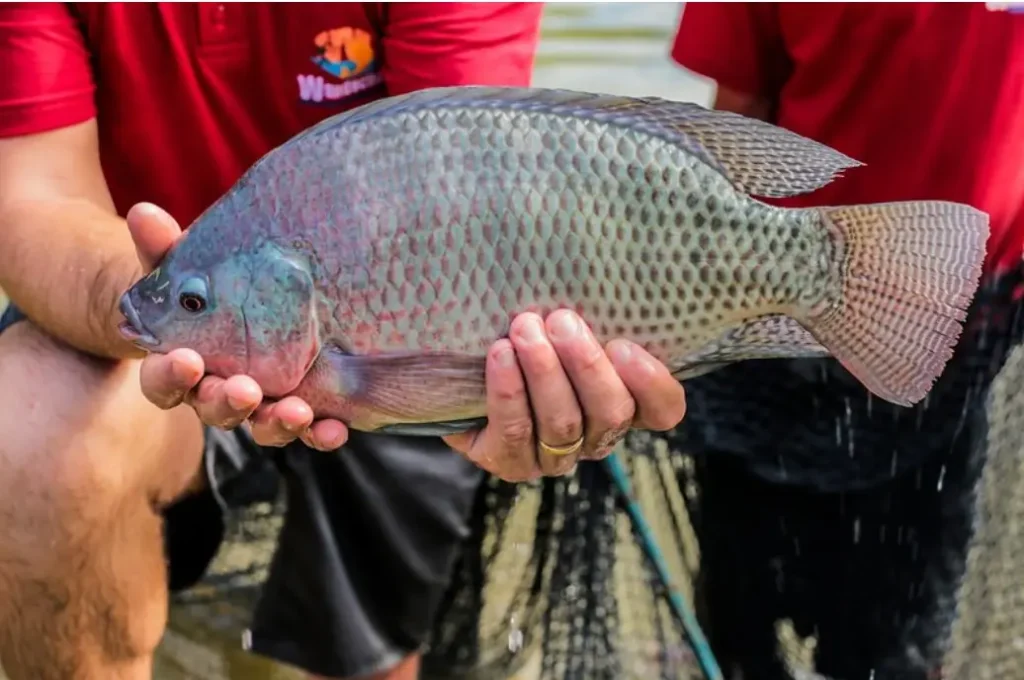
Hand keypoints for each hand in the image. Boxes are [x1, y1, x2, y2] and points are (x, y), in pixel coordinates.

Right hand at [126, 203, 348, 450]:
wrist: (240, 298)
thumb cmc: (203, 284)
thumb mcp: (183, 264)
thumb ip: (162, 248)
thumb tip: (145, 215)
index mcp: (177, 365)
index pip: (163, 381)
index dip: (170, 376)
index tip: (186, 361)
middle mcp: (214, 393)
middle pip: (213, 410)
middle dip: (228, 403)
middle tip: (245, 391)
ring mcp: (258, 405)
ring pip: (261, 425)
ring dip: (278, 422)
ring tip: (298, 412)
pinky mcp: (296, 407)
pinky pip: (307, 428)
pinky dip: (320, 432)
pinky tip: (336, 429)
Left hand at [443, 310, 685, 481]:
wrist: (460, 367)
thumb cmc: (525, 329)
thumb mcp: (561, 317)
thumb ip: (588, 307)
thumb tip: (595, 259)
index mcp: (623, 401)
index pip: (664, 409)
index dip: (653, 384)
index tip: (624, 344)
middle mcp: (596, 435)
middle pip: (612, 414)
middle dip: (587, 366)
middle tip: (561, 321)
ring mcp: (554, 455)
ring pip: (564, 424)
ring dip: (545, 373)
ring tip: (524, 329)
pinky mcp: (509, 462)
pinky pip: (516, 433)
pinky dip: (508, 392)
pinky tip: (500, 355)